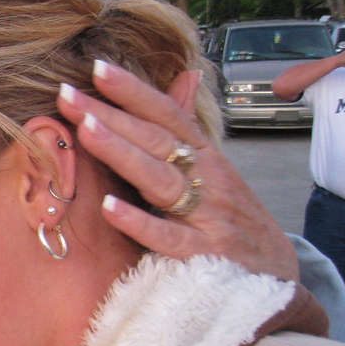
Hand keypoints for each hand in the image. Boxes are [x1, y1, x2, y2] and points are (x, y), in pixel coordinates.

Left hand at [57, 59, 297, 281]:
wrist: (276, 278)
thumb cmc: (232, 218)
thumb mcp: (214, 170)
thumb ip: (188, 129)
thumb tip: (184, 76)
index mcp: (205, 156)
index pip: (167, 115)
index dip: (134, 90)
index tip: (97, 67)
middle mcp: (208, 178)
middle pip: (154, 140)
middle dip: (110, 115)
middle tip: (68, 95)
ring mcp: (207, 216)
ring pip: (160, 179)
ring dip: (122, 153)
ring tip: (85, 130)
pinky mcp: (203, 255)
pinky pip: (167, 238)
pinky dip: (139, 222)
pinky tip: (108, 208)